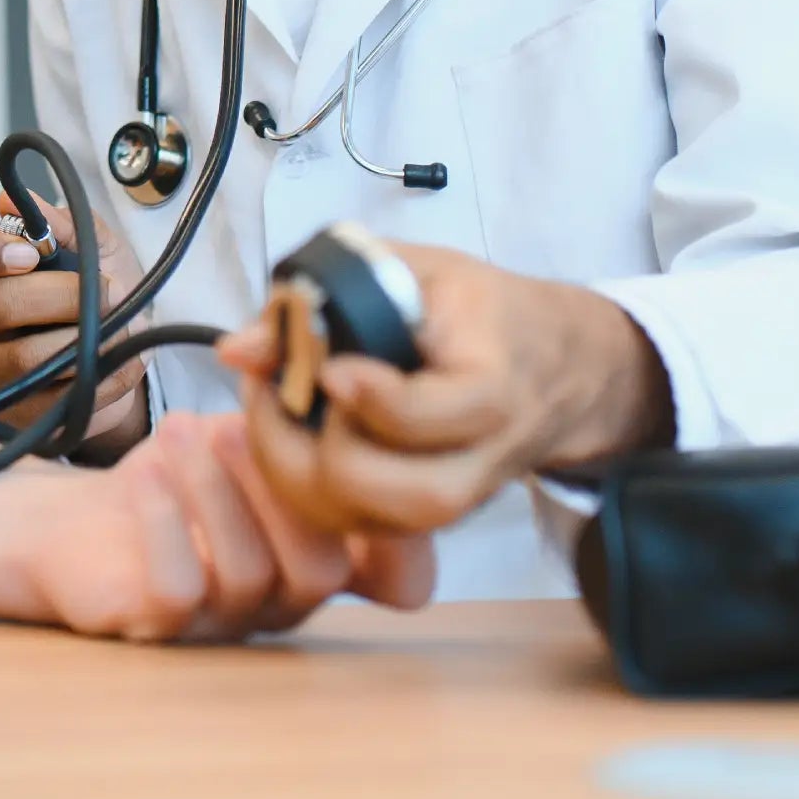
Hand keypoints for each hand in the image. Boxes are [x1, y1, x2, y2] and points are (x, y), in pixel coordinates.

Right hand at [0, 193, 150, 459]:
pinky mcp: (8, 412)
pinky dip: (98, 376)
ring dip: (83, 340)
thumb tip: (14, 201)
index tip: (29, 253)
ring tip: (117, 329)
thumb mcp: (92, 246)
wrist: (123, 354)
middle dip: (64, 295)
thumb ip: (61, 221)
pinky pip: (51, 396)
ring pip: (24, 357)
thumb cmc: (97, 291)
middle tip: (111, 290)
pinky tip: (118, 362)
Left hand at [13, 413, 432, 640]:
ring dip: (212, 486)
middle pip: (321, 571)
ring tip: (179, 428)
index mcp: (319, 556)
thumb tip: (312, 362)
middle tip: (238, 422)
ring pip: (246, 573)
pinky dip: (164, 521)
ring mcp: (221, 623)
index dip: (404, 534)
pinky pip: (177, 591)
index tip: (367, 448)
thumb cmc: (170, 478)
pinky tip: (146, 472)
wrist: (73, 523)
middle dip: (280, 485)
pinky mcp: (155, 627)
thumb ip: (288, 420)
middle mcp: (281, 601)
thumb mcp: (237, 435)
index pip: (398, 579)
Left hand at [215, 243, 671, 536]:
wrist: (559, 367)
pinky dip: (307, 488)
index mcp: (494, 389)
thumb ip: (331, 294)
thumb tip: (239, 349)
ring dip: (302, 475)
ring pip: (374, 525)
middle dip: (321, 449)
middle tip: (279, 389)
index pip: (432, 417)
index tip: (328, 366)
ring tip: (273, 410)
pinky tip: (289, 434)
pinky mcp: (429, 519)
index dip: (369, 398)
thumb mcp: (418, 271)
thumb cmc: (481, 311)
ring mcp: (458, 501)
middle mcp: (483, 462)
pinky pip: (358, 527)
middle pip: (403, 498)